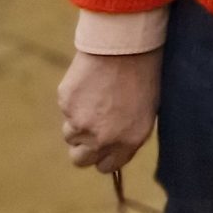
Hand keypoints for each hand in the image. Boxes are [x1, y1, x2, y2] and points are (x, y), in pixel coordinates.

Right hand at [56, 49, 161, 172]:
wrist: (126, 44)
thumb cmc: (145, 72)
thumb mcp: (147, 110)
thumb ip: (128, 133)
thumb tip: (113, 145)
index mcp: (129, 141)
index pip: (107, 167)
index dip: (104, 156)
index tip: (104, 146)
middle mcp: (103, 138)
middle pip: (80, 160)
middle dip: (84, 148)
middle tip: (91, 130)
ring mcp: (81, 123)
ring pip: (69, 134)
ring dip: (77, 123)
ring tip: (94, 98)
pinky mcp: (66, 104)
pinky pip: (66, 109)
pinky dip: (73, 100)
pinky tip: (89, 83)